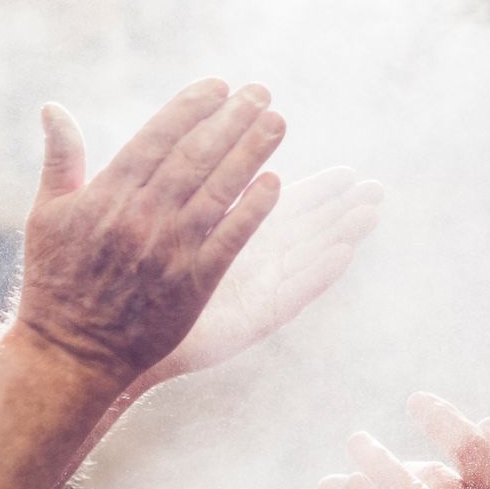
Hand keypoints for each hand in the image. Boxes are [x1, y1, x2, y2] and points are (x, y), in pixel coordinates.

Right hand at [16, 80, 284, 388]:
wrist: (71, 354)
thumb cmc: (55, 281)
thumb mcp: (46, 215)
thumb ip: (60, 160)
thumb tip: (54, 108)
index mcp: (106, 196)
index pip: (157, 137)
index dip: (192, 107)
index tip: (220, 85)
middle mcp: (142, 218)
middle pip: (196, 156)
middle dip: (232, 120)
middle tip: (261, 92)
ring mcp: (171, 250)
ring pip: (220, 190)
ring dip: (253, 153)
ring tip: (277, 123)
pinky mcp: (194, 284)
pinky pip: (232, 238)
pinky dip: (254, 209)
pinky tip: (274, 183)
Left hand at [146, 167, 382, 382]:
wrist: (115, 339)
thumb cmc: (125, 284)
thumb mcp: (149, 228)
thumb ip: (168, 190)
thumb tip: (169, 149)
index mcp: (231, 236)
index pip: (277, 206)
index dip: (313, 189)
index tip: (347, 173)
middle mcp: (248, 263)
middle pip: (303, 229)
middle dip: (338, 206)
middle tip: (375, 187)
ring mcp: (253, 291)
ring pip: (306, 255)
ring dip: (340, 231)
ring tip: (371, 211)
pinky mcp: (253, 319)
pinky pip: (292, 292)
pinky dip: (318, 272)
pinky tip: (342, 251)